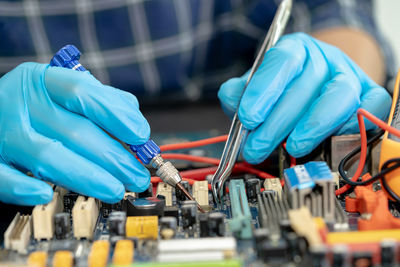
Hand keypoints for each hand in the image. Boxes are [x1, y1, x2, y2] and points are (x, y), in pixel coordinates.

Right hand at [0, 63, 149, 204]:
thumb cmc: (35, 105)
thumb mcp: (64, 91)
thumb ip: (100, 100)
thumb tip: (134, 121)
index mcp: (42, 81)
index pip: (82, 92)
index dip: (115, 114)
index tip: (141, 135)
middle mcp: (20, 104)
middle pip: (74, 131)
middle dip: (113, 158)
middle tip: (137, 175)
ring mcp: (2, 132)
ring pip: (48, 156)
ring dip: (88, 177)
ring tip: (116, 189)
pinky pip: (3, 176)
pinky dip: (23, 188)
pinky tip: (46, 194)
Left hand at [218, 33, 390, 163]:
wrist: (321, 86)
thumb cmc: (286, 89)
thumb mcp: (258, 87)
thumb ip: (240, 92)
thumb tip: (230, 98)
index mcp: (296, 49)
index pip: (283, 61)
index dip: (264, 89)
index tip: (247, 117)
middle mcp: (325, 59)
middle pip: (305, 85)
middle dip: (277, 122)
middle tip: (257, 147)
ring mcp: (350, 76)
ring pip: (338, 97)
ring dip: (313, 125)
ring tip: (293, 147)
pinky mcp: (370, 96)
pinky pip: (369, 109)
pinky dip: (350, 126)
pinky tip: (328, 140)